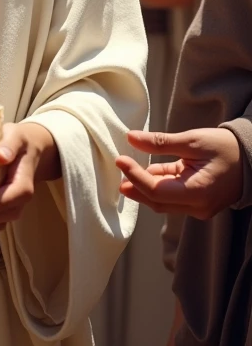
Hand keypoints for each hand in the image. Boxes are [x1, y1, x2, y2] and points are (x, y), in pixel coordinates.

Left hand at [116, 128, 243, 219]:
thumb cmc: (225, 147)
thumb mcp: (192, 140)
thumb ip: (160, 142)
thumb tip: (131, 138)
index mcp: (197, 192)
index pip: (155, 191)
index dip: (134, 176)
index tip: (120, 160)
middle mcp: (198, 206)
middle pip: (156, 200)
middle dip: (135, 185)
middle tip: (119, 167)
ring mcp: (198, 208)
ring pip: (163, 201)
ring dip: (144, 186)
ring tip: (127, 169)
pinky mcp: (197, 202)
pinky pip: (172, 197)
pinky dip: (158, 184)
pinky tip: (146, 170)